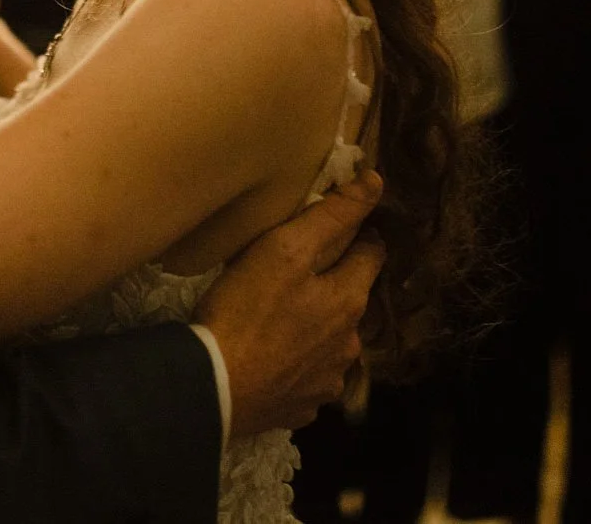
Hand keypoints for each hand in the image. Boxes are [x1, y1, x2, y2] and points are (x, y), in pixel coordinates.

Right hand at [195, 172, 385, 437]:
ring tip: (284, 318)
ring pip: (331, 344)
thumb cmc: (247, 309)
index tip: (342, 225)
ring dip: (317, 329)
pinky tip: (274, 359)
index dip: (360, 235)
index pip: (372, 254)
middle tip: (299, 272)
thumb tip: (377, 182)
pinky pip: (308, 379)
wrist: (213, 388)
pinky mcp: (302, 408)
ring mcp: (327, 381)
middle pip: (351, 302)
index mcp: (349, 300)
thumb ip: (332, 216)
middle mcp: (350, 344)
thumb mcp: (285, 248)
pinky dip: (297, 365)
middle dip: (334, 285)